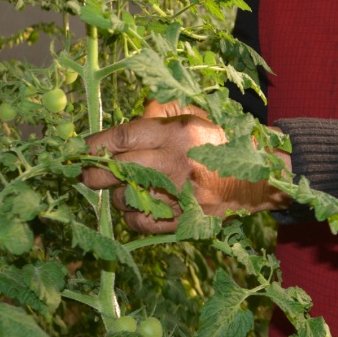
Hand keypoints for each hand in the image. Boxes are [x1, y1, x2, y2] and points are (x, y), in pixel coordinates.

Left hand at [81, 103, 289, 232]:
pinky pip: (141, 222)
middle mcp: (176, 164)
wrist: (256, 177)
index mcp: (178, 133)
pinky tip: (136, 205)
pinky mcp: (184, 220)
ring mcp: (180, 196)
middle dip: (93, 173)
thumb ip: (157, 114)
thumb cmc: (218, 142)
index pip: (123, 138)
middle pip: (117, 170)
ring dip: (116, 193)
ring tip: (120, 187)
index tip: (81, 148)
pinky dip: (131, 215)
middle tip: (85, 173)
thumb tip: (123, 125)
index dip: (95, 144)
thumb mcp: (194, 115)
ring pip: (125, 198)